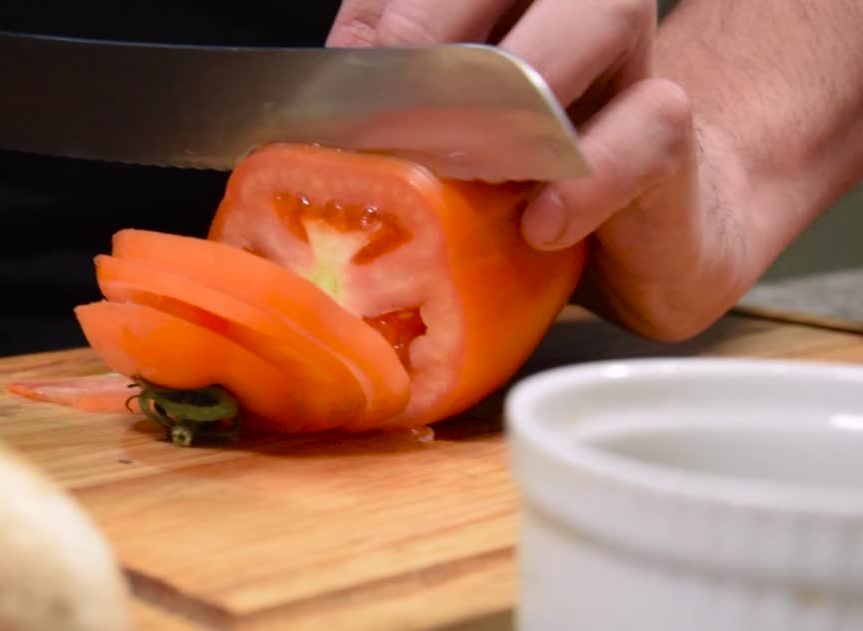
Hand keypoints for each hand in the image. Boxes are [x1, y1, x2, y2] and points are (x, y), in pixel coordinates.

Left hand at [327, 1, 750, 341]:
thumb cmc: (526, 188)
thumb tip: (324, 94)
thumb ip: (393, 109)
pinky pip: (645, 128)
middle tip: (385, 101)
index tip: (336, 76)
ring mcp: (629, 63)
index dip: (386, 18)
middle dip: (435, 29)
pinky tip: (539, 223)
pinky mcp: (669, 137)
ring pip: (600, 14)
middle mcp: (568, 13)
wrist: (647, 244)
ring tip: (463, 158)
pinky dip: (587, 178)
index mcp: (505, 7)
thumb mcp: (446, 150)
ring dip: (518, 84)